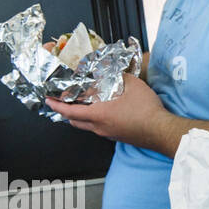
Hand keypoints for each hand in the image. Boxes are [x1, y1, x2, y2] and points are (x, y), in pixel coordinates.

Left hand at [46, 73, 170, 148]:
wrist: (160, 130)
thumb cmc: (145, 110)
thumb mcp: (130, 85)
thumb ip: (116, 76)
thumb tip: (108, 71)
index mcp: (98, 115)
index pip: (70, 111)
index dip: (57, 106)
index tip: (48, 101)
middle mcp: (99, 128)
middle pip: (75, 121)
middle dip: (66, 111)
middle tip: (64, 102)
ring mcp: (108, 134)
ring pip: (87, 126)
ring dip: (81, 116)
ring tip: (83, 103)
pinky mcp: (116, 136)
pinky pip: (99, 128)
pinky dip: (94, 119)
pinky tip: (103, 110)